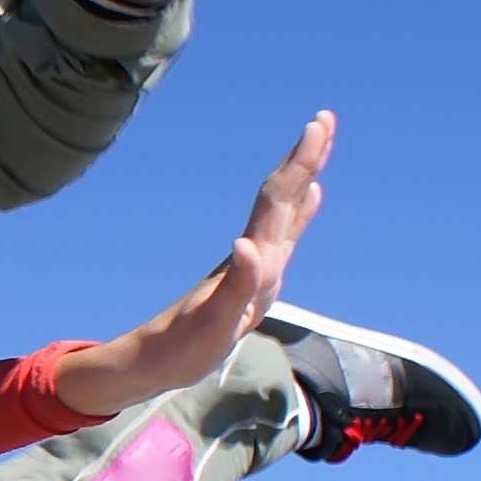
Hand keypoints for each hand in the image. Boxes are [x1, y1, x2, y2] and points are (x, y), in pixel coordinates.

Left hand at [53, 111, 332, 416]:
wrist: (154, 361)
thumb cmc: (183, 347)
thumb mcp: (214, 322)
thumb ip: (235, 286)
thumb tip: (248, 246)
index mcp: (251, 261)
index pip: (277, 202)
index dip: (299, 165)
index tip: (318, 126)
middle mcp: (255, 256)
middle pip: (282, 197)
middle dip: (305, 159)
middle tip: (325, 119)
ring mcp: (254, 266)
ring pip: (283, 211)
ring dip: (303, 178)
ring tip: (319, 149)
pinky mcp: (253, 279)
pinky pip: (284, 236)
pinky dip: (300, 213)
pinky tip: (309, 198)